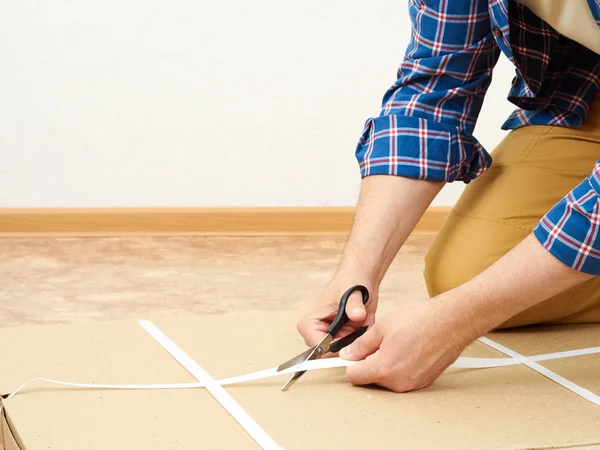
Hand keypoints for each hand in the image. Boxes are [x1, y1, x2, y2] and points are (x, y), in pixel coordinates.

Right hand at [297, 275, 378, 346]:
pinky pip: (352, 347)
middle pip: (332, 353)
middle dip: (351, 343)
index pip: (319, 349)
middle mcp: (315, 332)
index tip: (355, 341)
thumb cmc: (350, 282)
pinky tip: (366, 322)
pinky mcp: (340, 337)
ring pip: (344, 352)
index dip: (338, 349)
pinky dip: (362, 337)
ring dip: (358, 339)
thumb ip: (354, 306)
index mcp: (309, 323)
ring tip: (365, 320)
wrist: (359, 277)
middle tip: (363, 325)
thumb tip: (357, 315)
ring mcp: (328, 336)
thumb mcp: (353, 293)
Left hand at [340, 297, 474, 391]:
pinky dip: (399, 366)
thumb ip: (361, 344)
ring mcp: (412, 385)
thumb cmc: (421, 320)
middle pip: (369, 378)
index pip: (353, 376)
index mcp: (384, 369)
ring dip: (385, 364)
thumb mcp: (382, 326)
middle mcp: (398, 383)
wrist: (452, 322)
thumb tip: (348, 354)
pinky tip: (407, 349)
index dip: (350, 362)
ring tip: (396, 343)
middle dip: (368, 362)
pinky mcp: (422, 382)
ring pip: (386, 378)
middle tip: (378, 342)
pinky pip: (401, 378)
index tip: (350, 353)